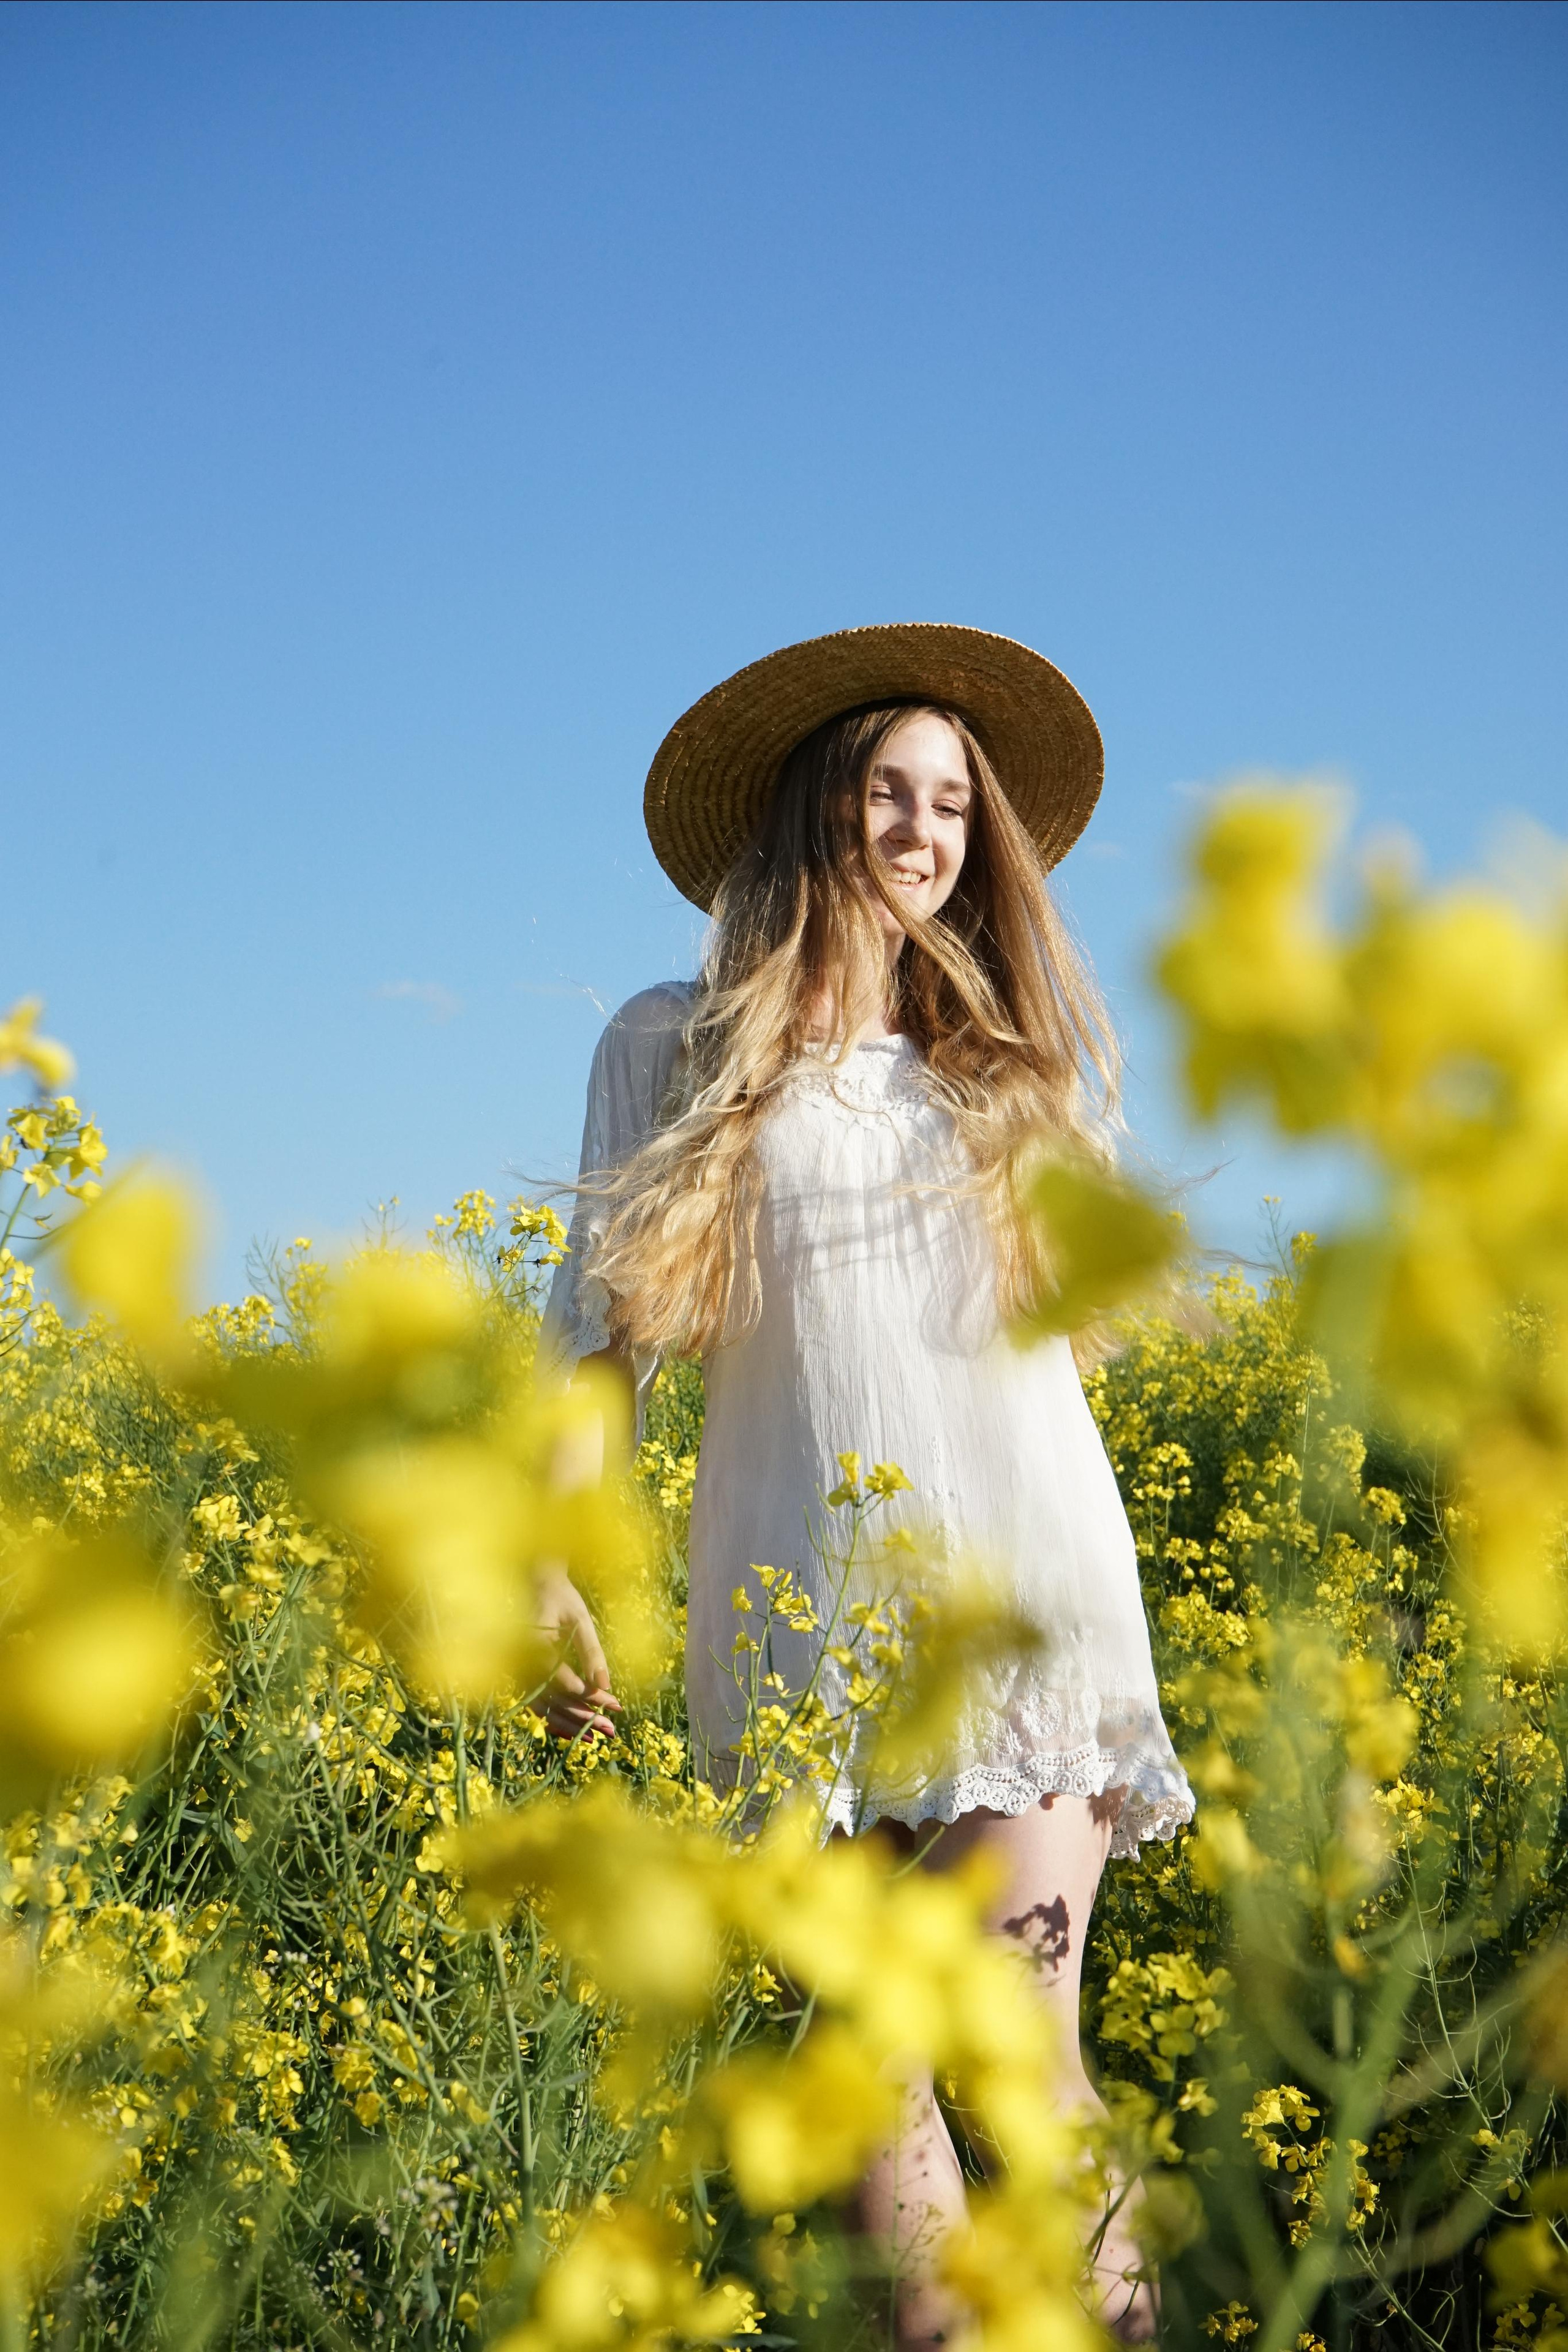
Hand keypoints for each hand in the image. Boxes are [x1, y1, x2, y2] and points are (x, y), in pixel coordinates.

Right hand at [534, 1565, 620, 1741]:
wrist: (534, 1584)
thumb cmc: (560, 1597)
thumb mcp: (580, 1618)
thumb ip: (591, 1652)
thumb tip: (605, 1686)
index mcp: (533, 1642)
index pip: (563, 1679)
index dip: (589, 1696)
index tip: (615, 1704)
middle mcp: (520, 1661)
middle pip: (553, 1699)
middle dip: (583, 1718)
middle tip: (611, 1730)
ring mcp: (517, 1671)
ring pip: (543, 1707)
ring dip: (569, 1724)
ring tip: (596, 1738)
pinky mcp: (521, 1676)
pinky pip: (536, 1704)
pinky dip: (554, 1718)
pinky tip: (574, 1730)